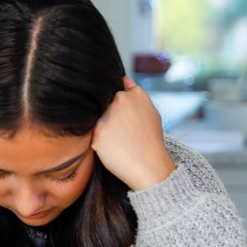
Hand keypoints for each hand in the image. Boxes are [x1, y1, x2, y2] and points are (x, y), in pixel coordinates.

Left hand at [91, 76, 175, 190]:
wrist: (150, 166)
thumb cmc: (152, 140)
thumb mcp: (151, 111)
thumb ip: (135, 93)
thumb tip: (123, 79)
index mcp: (134, 94)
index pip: (115, 91)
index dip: (116, 105)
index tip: (121, 117)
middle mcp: (120, 101)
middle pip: (104, 106)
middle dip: (110, 117)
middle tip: (123, 133)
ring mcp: (107, 116)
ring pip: (98, 121)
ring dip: (105, 130)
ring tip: (120, 143)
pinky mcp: (97, 133)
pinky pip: (94, 136)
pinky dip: (102, 144)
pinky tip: (114, 149)